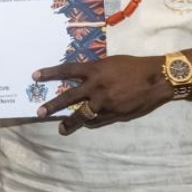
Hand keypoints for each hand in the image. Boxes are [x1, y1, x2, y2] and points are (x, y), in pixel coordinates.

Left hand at [33, 55, 167, 135]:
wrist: (156, 79)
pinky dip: (90, 122)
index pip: (67, 71)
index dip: (50, 73)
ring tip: (61, 128)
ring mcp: (104, 102)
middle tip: (39, 112)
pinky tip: (85, 124)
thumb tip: (84, 79)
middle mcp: (96, 86)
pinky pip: (97, 121)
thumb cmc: (134, 67)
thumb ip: (95, 72)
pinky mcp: (114, 114)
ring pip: (82, 114)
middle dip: (53, 105)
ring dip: (70, 122)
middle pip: (69, 97)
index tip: (35, 76)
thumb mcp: (111, 63)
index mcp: (95, 70)